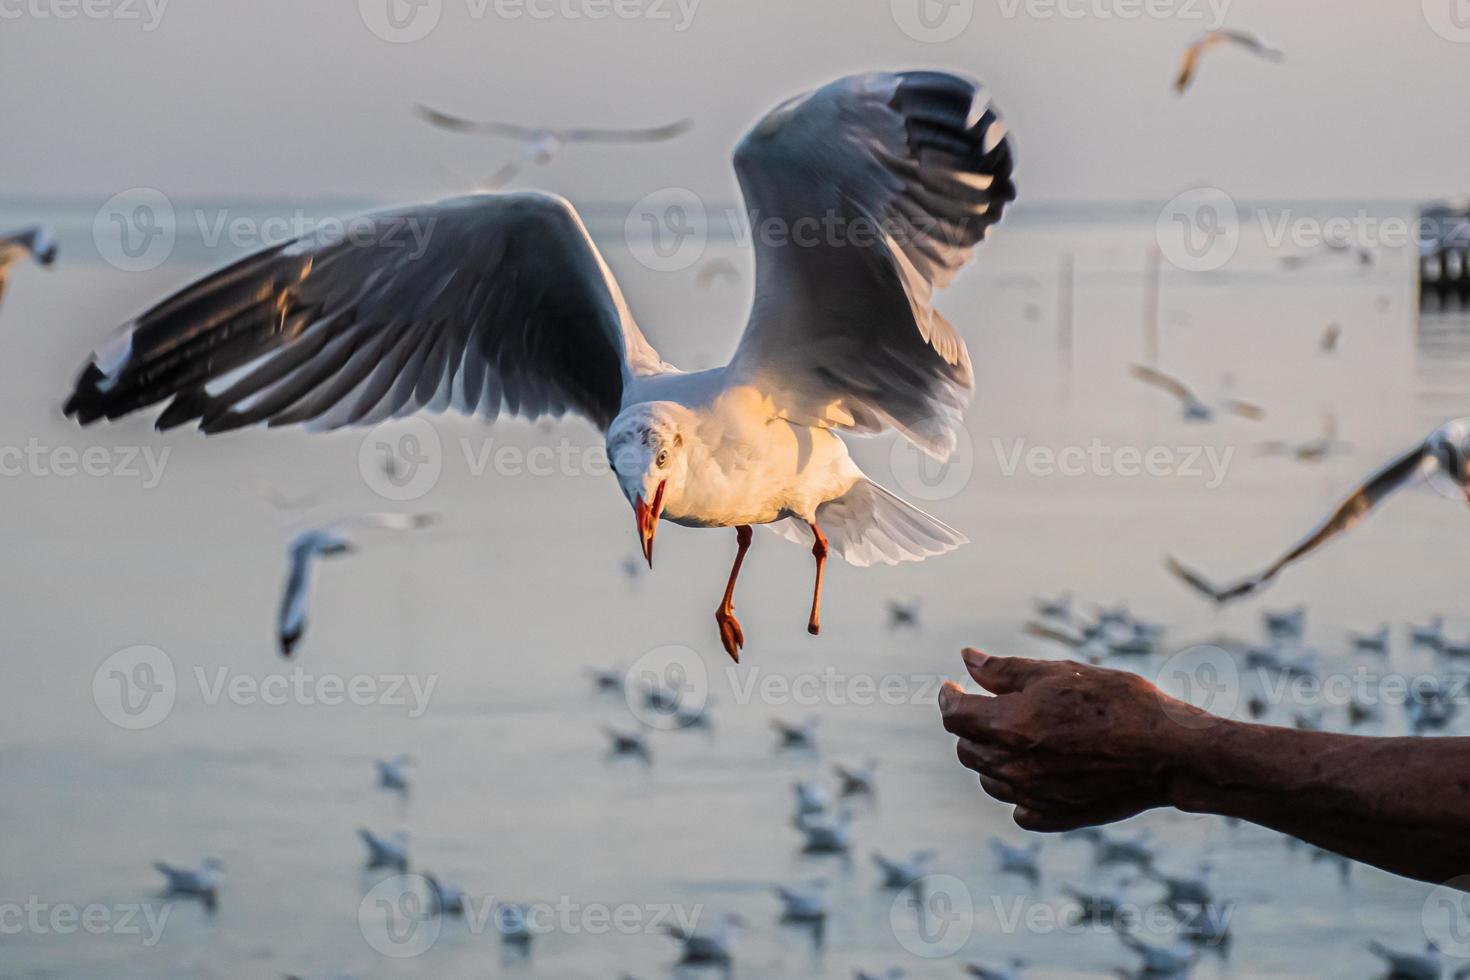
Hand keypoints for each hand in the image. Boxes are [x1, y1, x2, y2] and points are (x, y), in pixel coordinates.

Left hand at [938, 648, 1211, 831]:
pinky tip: (1036, 772)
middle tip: (987, 706)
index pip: (955, 715)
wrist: (1169, 751)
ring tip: (1015, 736)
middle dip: (970, 726)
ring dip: (992, 757)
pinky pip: (1020, 808)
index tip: (952, 686)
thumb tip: (967, 659)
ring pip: (990, 780)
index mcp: (1010, 726)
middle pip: (967, 749)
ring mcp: (1034, 797)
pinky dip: (1019, 791)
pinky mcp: (1056, 817)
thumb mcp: (1059, 673)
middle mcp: (1014, 767)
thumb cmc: (1118, 702)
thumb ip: (1006, 670)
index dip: (949, 697)